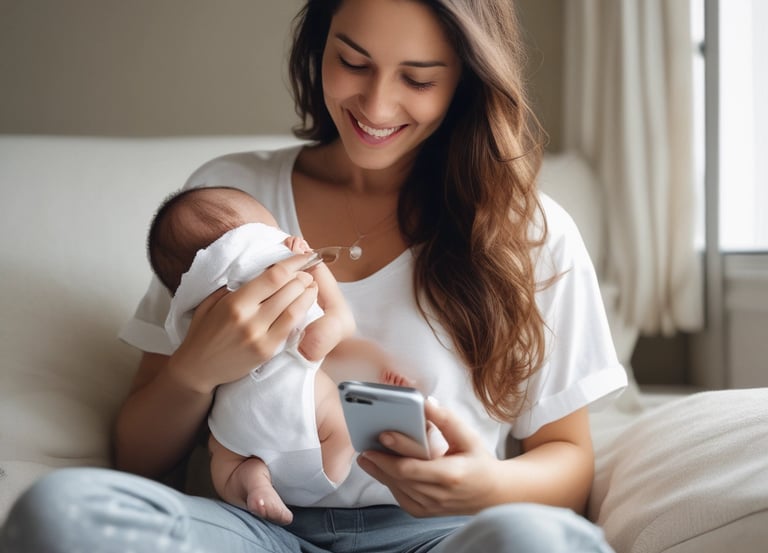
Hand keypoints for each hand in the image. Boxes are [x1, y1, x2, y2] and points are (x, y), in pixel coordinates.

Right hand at [167, 253, 318, 393]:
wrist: (198, 368)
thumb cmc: (203, 332)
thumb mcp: (211, 301)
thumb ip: (235, 285)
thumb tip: (263, 269)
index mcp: (235, 303)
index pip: (274, 276)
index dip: (293, 263)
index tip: (303, 256)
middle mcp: (250, 320)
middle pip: (289, 290)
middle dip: (303, 277)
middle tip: (307, 272)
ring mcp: (261, 338)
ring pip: (295, 310)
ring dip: (307, 295)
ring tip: (311, 286)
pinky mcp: (268, 352)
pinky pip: (291, 329)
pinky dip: (301, 314)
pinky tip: (303, 307)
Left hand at [356, 398, 501, 516]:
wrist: (493, 494)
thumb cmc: (479, 461)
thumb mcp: (468, 437)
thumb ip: (447, 420)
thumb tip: (426, 403)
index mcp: (451, 474)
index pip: (414, 465)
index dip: (396, 450)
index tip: (382, 435)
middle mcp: (439, 494)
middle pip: (401, 478)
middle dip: (380, 463)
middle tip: (365, 448)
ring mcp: (431, 506)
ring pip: (398, 489)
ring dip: (380, 473)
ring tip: (366, 457)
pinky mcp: (425, 512)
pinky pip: (401, 498)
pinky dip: (390, 484)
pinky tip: (381, 470)